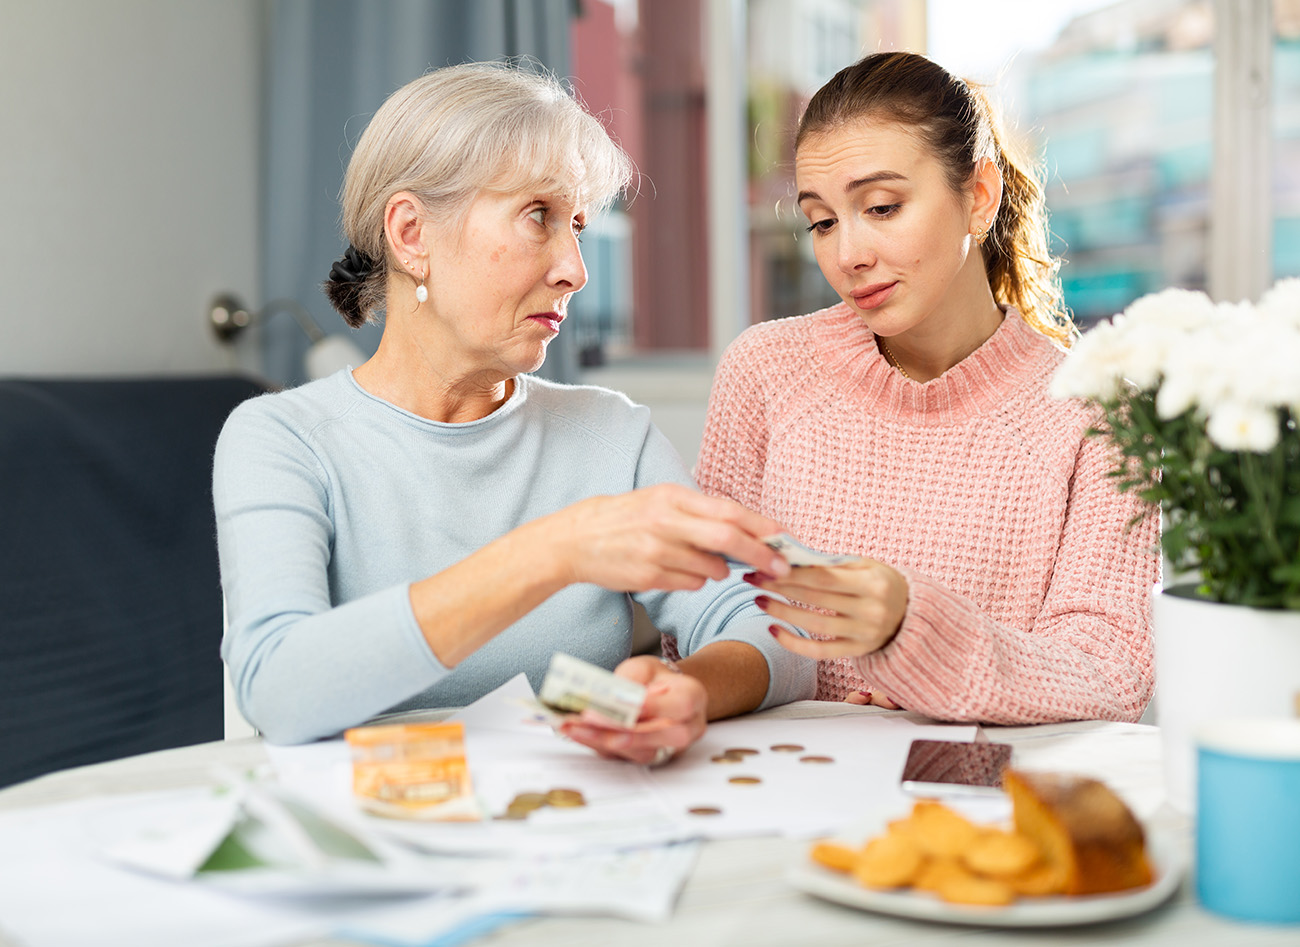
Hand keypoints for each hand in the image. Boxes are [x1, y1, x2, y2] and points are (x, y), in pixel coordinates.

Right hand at [548, 483, 791, 592]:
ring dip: (720, 571)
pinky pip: (690, 584)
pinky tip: (678, 572)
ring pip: (711, 568)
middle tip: (780, 567)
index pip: (729, 510)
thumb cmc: (621, 519)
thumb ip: (697, 511)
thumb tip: (743, 527)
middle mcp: (666, 521)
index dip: (762, 526)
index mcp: (672, 496)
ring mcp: (657, 550)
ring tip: (707, 565)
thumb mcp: (658, 500)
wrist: (574, 540)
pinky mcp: (649, 576)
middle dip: (760, 555)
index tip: (784, 539)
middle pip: (728, 538)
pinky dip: (695, 582)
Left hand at [558, 655, 705, 764]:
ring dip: (603, 741)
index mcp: (693, 698)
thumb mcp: (645, 667)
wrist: (662, 695)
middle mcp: (687, 729)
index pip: (678, 705)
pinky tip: (576, 733)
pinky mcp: (646, 760)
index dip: (650, 706)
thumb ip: (632, 679)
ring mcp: (669, 749)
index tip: (619, 702)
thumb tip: (610, 696)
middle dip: (622, 730)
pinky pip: (623, 758)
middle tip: (589, 719)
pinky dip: (597, 745)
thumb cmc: (655, 680)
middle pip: (660, 736)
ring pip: (640, 753)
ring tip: (573, 727)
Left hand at [749, 559, 908, 658]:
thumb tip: (791, 559)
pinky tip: (774, 630)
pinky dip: (794, 643)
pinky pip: (820, 651)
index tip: (765, 565)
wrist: (913, 616)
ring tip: (760, 600)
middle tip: (753, 580)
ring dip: (783, 612)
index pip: (823, 578)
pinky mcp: (857, 652)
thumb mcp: (866, 567)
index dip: (791, 573)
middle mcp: (871, 610)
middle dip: (780, 588)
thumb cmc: (882, 584)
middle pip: (815, 599)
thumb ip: (833, 564)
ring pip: (814, 625)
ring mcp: (864, 634)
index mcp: (873, 583)